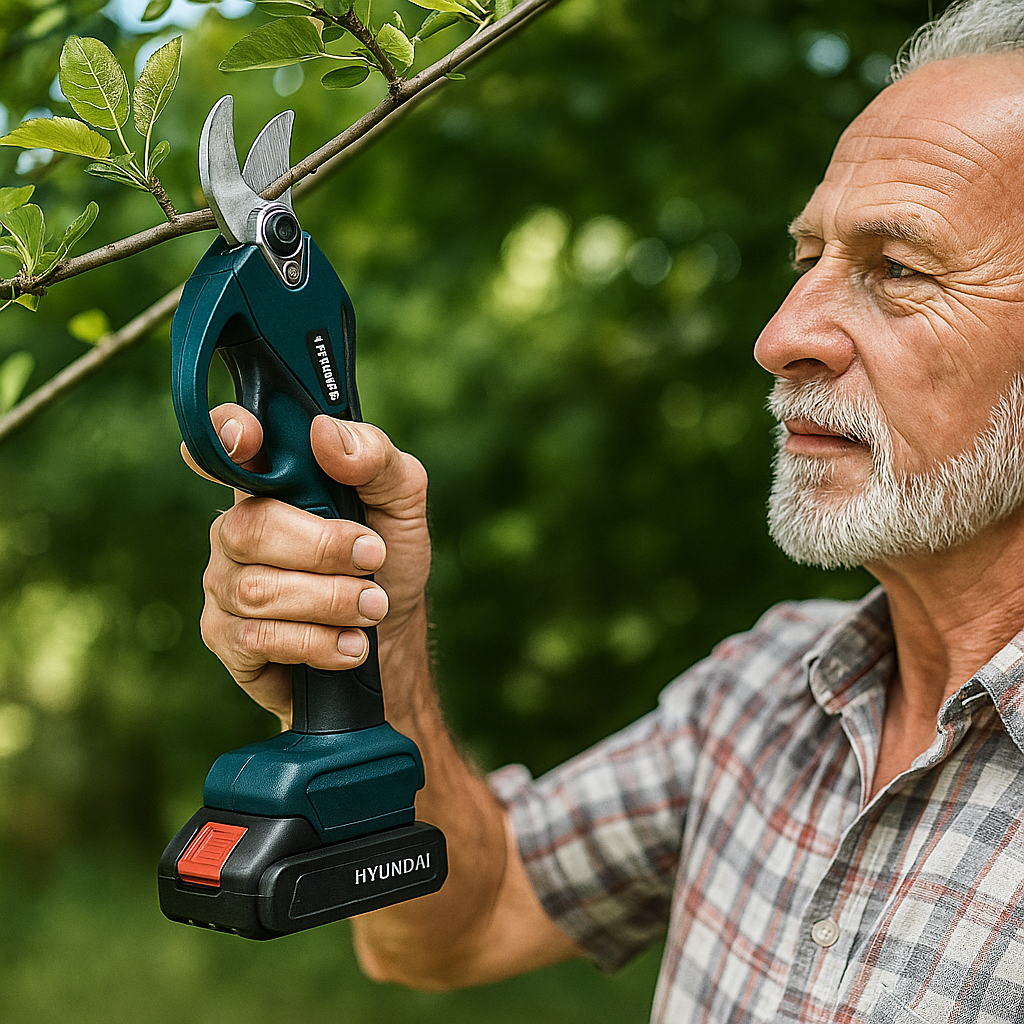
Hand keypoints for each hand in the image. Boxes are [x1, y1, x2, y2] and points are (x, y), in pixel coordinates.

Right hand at [184, 404, 431, 725]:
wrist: (393, 637)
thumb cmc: (389, 559)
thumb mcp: (401, 500)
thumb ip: (374, 457)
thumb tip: (325, 435)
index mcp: (272, 483)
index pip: (228, 444)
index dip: (228, 435)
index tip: (251, 437)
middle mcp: (236, 528)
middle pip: (250, 528)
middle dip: (325, 548)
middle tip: (374, 558)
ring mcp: (224, 583)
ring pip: (257, 590)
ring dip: (331, 601)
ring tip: (373, 607)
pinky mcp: (225, 638)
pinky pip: (257, 638)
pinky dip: (317, 643)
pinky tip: (348, 644)